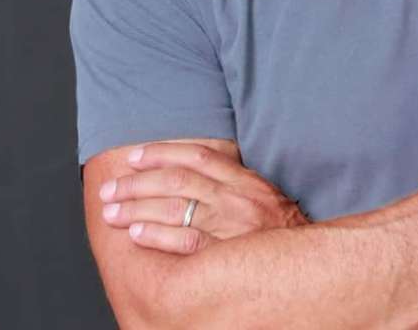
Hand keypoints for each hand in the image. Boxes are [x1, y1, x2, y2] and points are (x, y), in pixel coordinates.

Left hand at [99, 141, 309, 253]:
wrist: (306, 264)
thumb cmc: (279, 231)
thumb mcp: (260, 195)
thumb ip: (231, 181)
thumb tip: (192, 169)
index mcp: (244, 179)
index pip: (197, 157)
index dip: (163, 153)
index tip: (135, 156)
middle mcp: (236, 197)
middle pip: (178, 181)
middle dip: (138, 183)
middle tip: (111, 188)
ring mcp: (230, 225)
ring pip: (176, 207)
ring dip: (138, 207)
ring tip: (113, 210)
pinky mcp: (224, 253)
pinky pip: (185, 240)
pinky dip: (157, 235)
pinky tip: (136, 233)